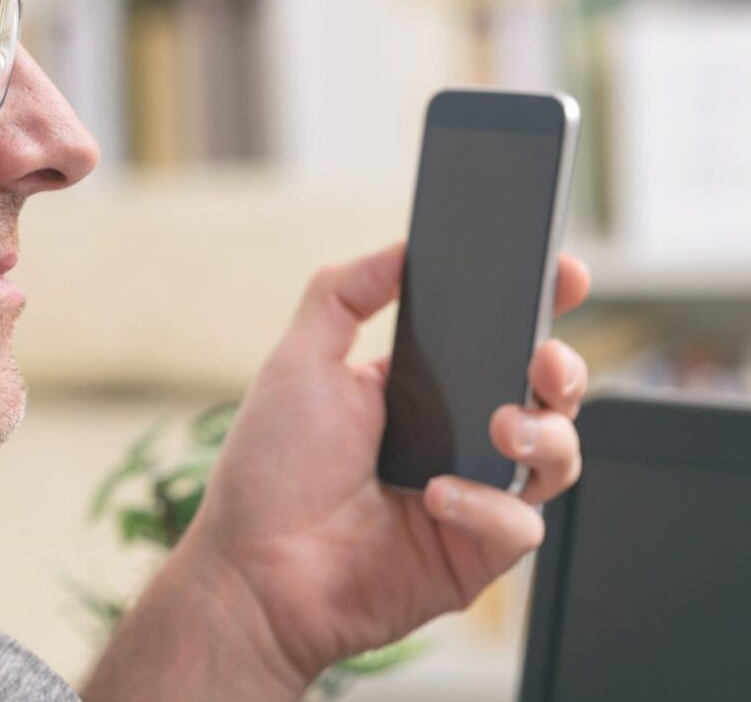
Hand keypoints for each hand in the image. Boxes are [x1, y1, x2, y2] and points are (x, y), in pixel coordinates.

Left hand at [187, 242, 589, 683]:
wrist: (251, 567)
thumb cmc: (268, 471)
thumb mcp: (298, 362)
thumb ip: (343, 295)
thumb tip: (401, 250)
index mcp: (421, 392)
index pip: (497, 341)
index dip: (540, 306)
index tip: (563, 273)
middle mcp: (456, 441)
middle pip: (546, 395)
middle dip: (565, 367)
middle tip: (544, 358)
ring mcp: (471, 499)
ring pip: (557, 457)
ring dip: (544, 434)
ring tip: (501, 428)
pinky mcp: (474, 555)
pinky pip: (520, 525)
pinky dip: (487, 506)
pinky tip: (436, 497)